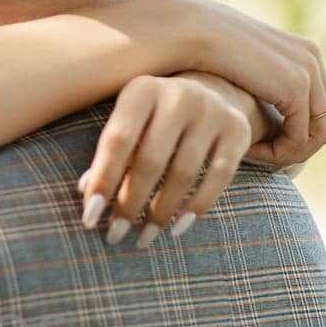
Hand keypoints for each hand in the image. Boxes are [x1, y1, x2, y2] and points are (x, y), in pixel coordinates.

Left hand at [78, 74, 252, 246]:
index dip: (103, 181)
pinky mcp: (238, 129)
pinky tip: (178, 228)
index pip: (118, 141)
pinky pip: (220, 176)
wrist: (209, 92)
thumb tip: (87, 191)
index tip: (89, 218)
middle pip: (151, 160)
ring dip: (161, 212)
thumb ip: (109, 156)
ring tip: (144, 237)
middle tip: (115, 235)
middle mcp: (179, 94)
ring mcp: (213, 110)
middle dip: (130, 203)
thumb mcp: (128, 125)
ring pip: (184, 173)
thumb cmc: (153, 119)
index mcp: (143, 90)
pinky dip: (198, 206)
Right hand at [134, 0, 325, 162]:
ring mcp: (308, 71)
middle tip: (262, 154)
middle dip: (299, 146)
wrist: (190, 34)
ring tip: (255, 155)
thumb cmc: (201, 55)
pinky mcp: (295, 86)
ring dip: (289, 153)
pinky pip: (300, 138)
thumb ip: (259, 86)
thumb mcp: (241, 72)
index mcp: (303, 53)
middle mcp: (312, 59)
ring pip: (320, 134)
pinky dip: (277, 153)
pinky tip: (248, 151)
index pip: (323, 108)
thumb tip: (262, 111)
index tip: (260, 141)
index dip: (298, 133)